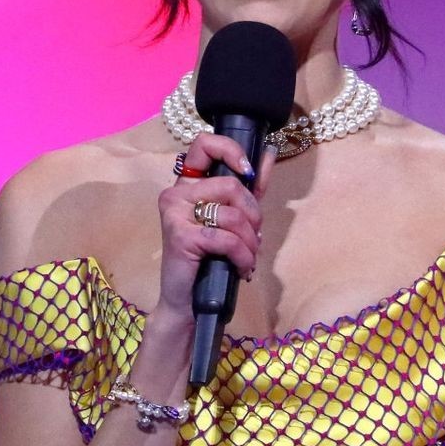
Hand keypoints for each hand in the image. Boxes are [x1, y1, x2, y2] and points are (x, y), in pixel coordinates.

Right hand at [155, 134, 278, 315]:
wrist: (187, 301)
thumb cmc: (209, 260)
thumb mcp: (234, 220)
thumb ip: (250, 188)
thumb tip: (269, 152)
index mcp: (187, 185)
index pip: (204, 144)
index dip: (231, 151)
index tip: (248, 173)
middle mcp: (176, 194)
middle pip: (231, 185)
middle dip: (253, 214)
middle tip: (253, 236)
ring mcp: (174, 213)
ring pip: (232, 214)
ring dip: (250, 241)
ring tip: (248, 257)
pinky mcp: (180, 235)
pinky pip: (226, 238)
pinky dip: (243, 256)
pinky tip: (242, 268)